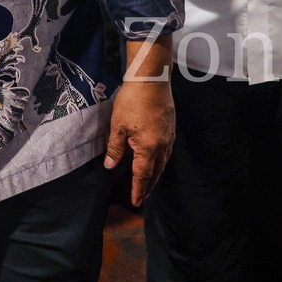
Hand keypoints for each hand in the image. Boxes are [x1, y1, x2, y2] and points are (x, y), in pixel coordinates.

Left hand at [106, 39, 174, 205]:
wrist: (152, 79)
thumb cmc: (132, 101)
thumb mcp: (118, 126)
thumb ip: (115, 148)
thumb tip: (110, 166)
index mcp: (149, 148)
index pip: (143, 175)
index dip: (138, 189)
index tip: (136, 202)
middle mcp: (162, 145)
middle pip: (156, 171)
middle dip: (149, 185)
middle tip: (143, 196)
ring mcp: (169, 136)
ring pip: (163, 161)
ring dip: (156, 173)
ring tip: (149, 181)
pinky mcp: (171, 126)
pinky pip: (167, 150)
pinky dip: (161, 160)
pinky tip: (157, 158)